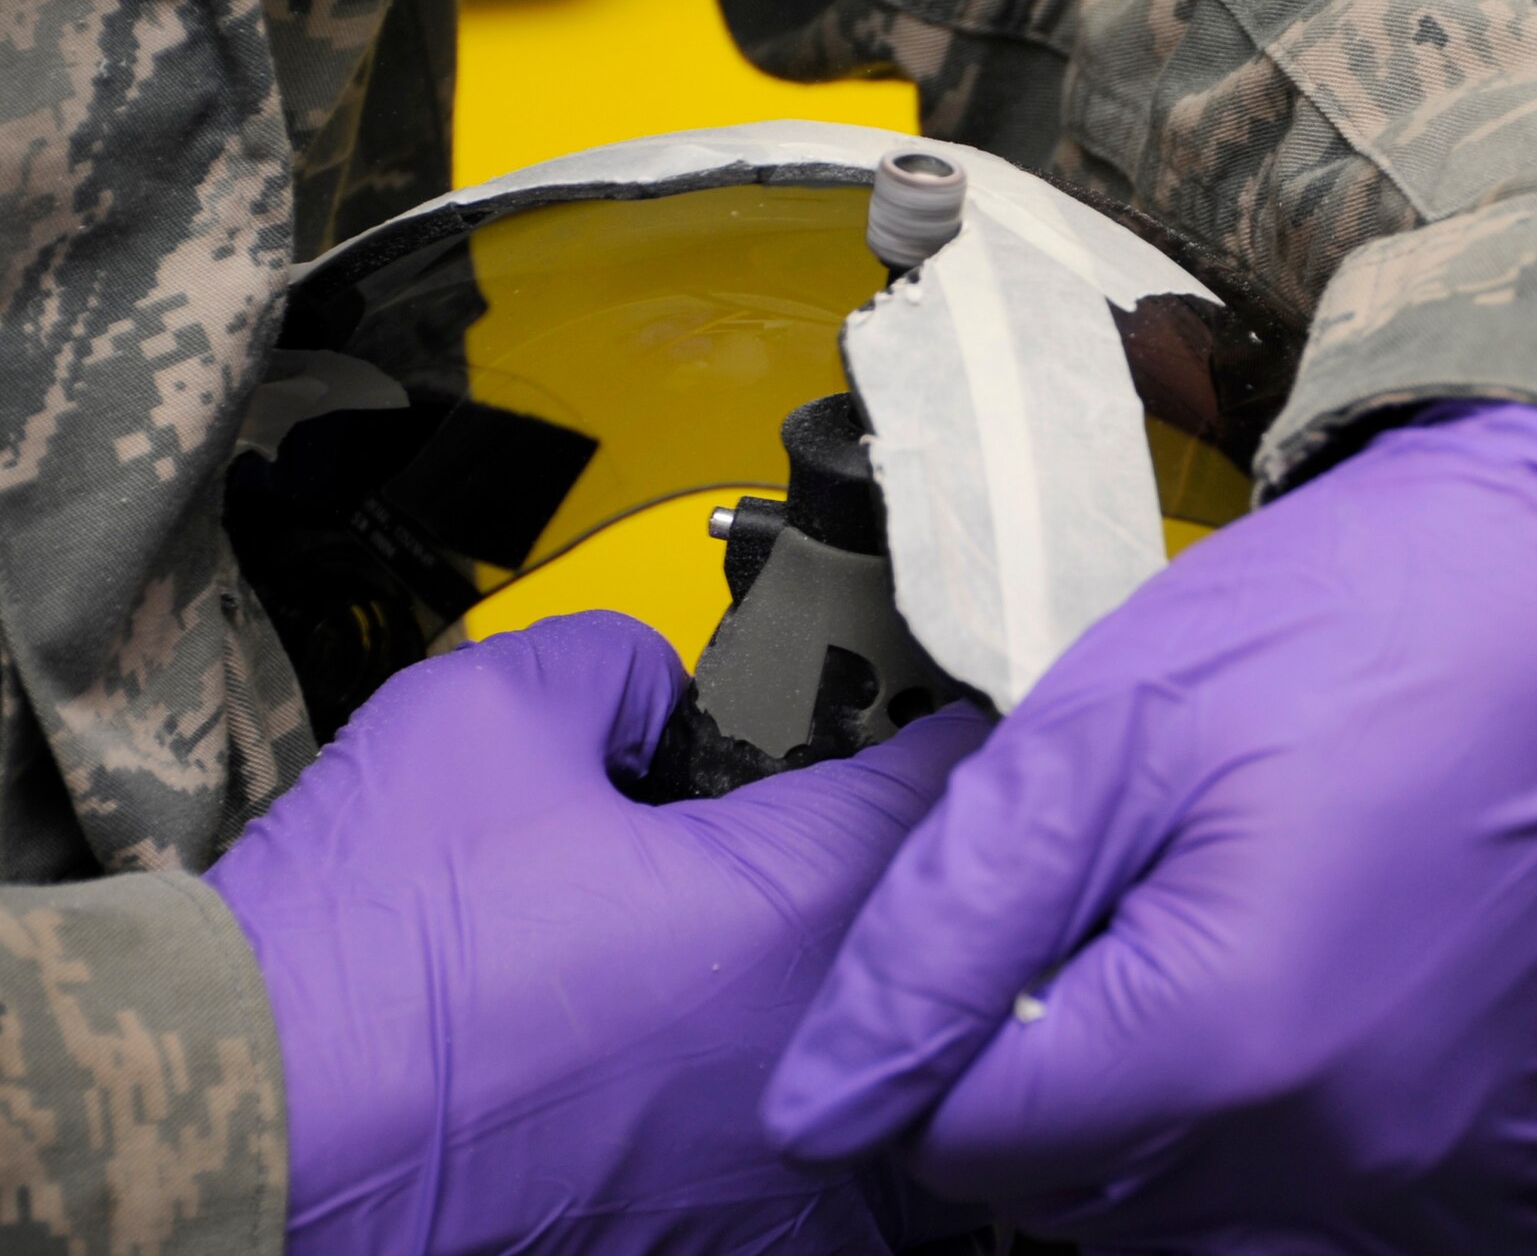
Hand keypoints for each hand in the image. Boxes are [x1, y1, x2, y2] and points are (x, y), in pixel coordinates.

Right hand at [206, 611, 990, 1253]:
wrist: (252, 1132)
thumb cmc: (363, 954)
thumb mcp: (484, 715)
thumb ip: (617, 662)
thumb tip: (656, 689)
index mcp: (794, 908)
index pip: (952, 787)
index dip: (943, 729)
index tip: (931, 719)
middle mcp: (824, 1052)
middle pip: (960, 933)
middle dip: (922, 869)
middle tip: (852, 823)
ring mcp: (791, 1176)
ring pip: (921, 1070)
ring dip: (888, 999)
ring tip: (796, 953)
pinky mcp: (735, 1249)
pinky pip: (847, 1179)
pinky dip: (822, 1108)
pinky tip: (734, 1063)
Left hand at [762, 404, 1536, 1252]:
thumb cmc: (1360, 633)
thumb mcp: (1102, 739)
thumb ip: (939, 941)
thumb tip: (823, 1099)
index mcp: (1224, 1044)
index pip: (964, 1141)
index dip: (947, 1030)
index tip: (1006, 931)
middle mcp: (1344, 1158)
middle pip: (1075, 1194)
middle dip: (1051, 1073)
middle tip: (1121, 910)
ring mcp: (1442, 1185)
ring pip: (1188, 1232)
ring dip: (1157, 1121)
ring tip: (1209, 955)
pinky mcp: (1509, 1180)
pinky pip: (1329, 1235)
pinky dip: (1275, 1152)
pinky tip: (1299, 1019)